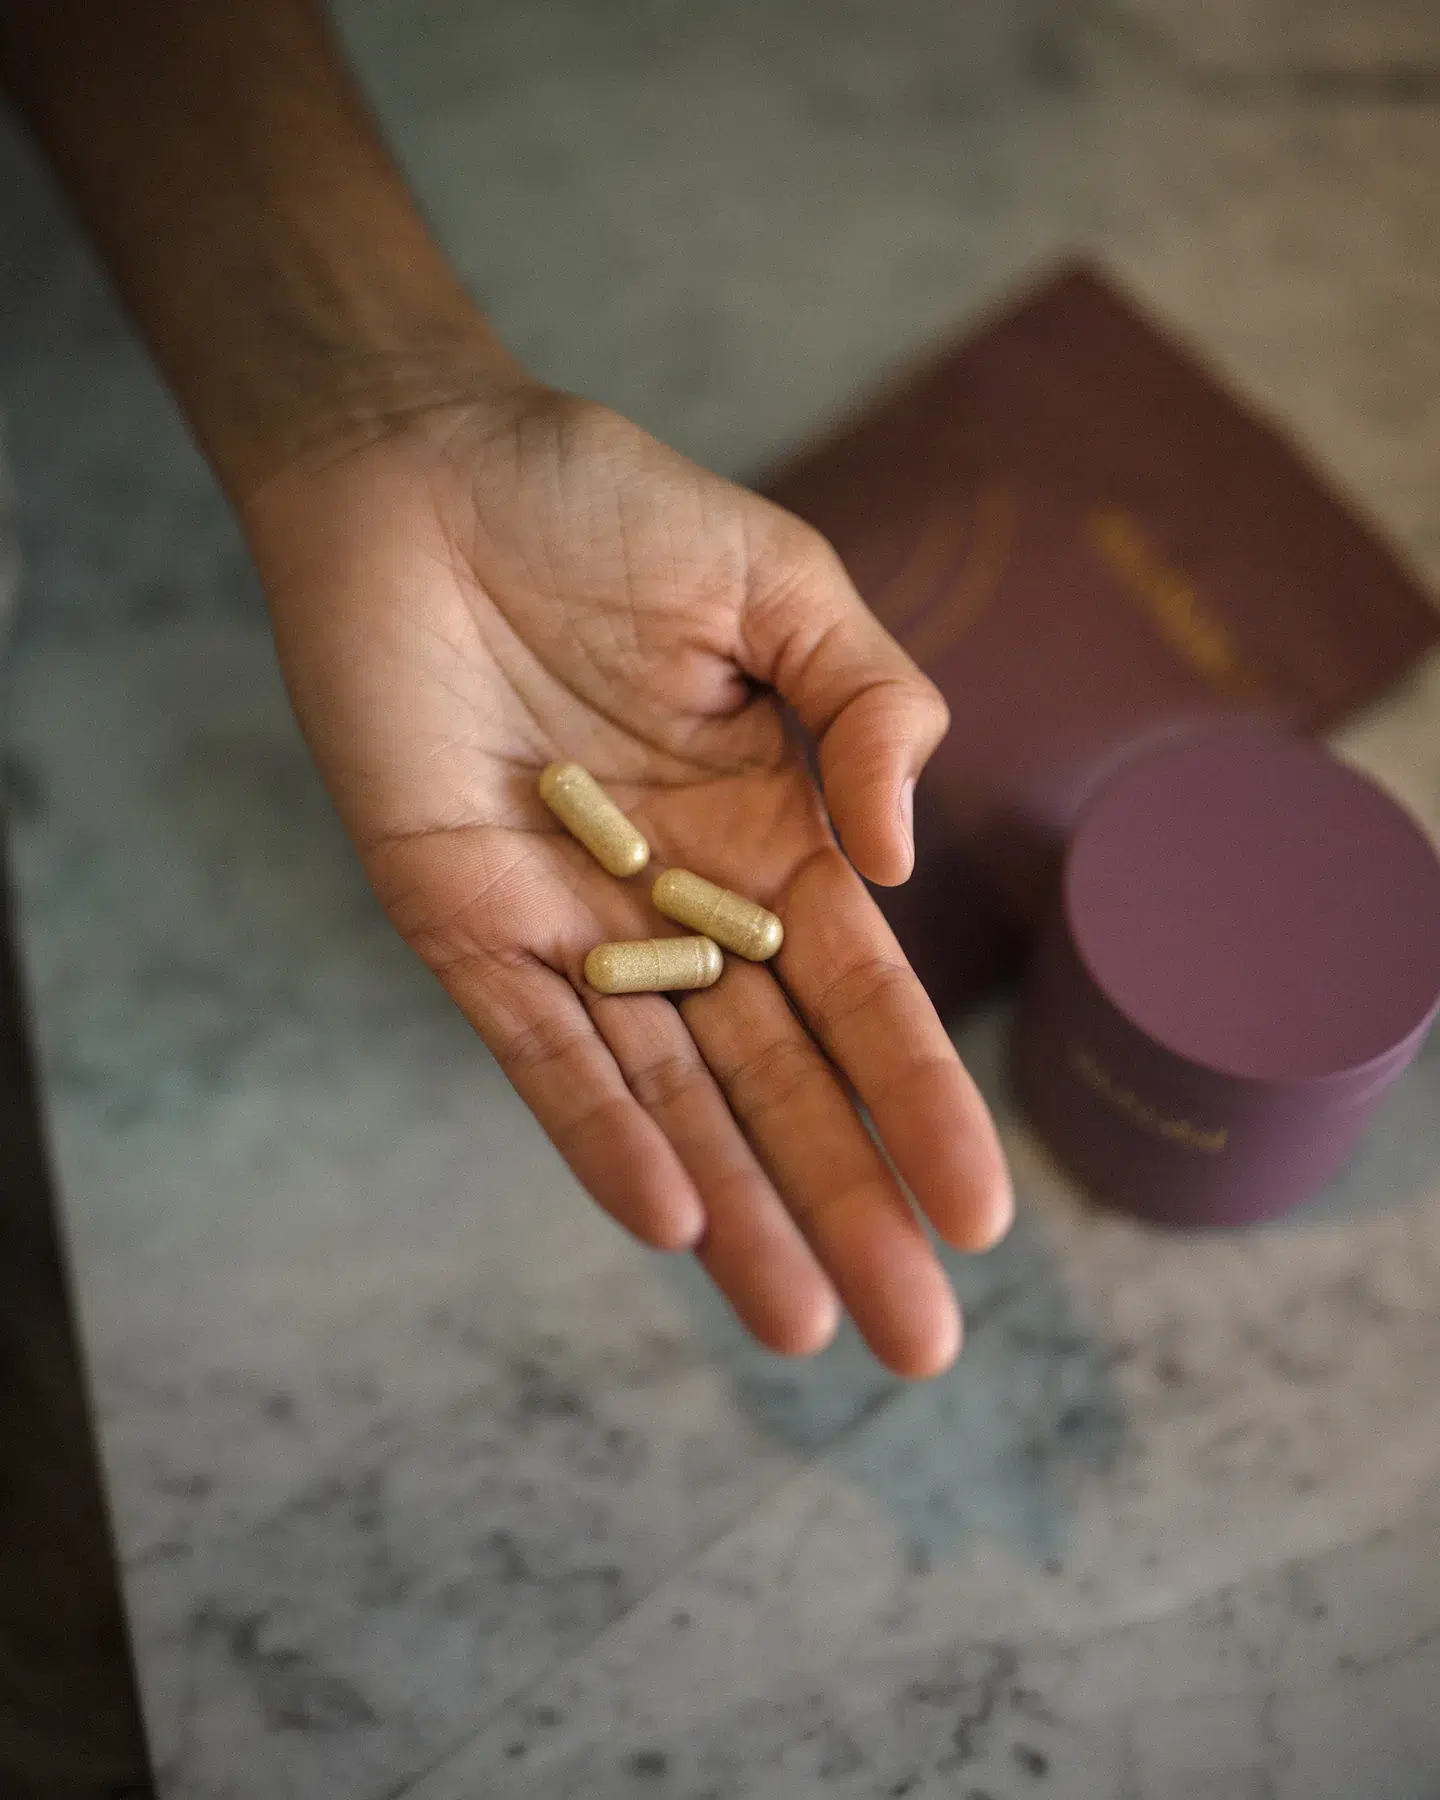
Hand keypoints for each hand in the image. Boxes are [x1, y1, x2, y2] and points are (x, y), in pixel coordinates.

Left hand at [240, 375, 1011, 1376]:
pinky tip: (668, 1220)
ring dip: (736, 1211)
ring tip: (805, 1329)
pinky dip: (598, 1132)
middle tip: (919, 1344)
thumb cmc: (600, 505)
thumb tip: (902, 862)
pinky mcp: (463, 923)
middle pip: (780, 1081)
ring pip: (667, 1096)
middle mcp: (683, 904)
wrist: (415, 470)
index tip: (981, 1214)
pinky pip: (538, 1047)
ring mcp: (573, 925)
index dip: (922, 1105)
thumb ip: (873, 703)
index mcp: (774, 834)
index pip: (864, 998)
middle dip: (848, 1206)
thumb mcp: (780, 581)